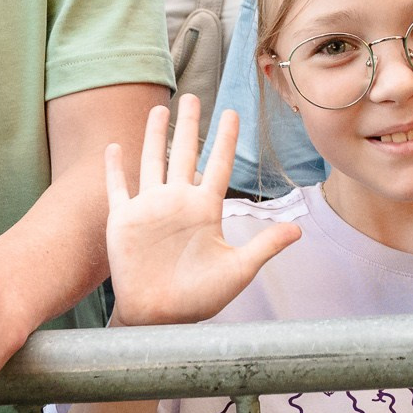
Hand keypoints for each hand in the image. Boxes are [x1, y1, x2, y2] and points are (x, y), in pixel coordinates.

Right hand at [105, 96, 299, 327]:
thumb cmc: (199, 298)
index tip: (231, 112)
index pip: (217, 165)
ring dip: (154, 135)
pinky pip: (118, 189)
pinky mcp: (124, 221)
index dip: (224, 139)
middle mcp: (177, 202)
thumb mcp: (238, 271)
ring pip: (151, 161)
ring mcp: (149, 209)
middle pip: (183, 153)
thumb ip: (264, 247)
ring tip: (159, 109)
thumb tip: (299, 230)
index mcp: (204, 210)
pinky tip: (113, 147)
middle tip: (191, 94)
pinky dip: (114, 169)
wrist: (160, 317)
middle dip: (188, 124)